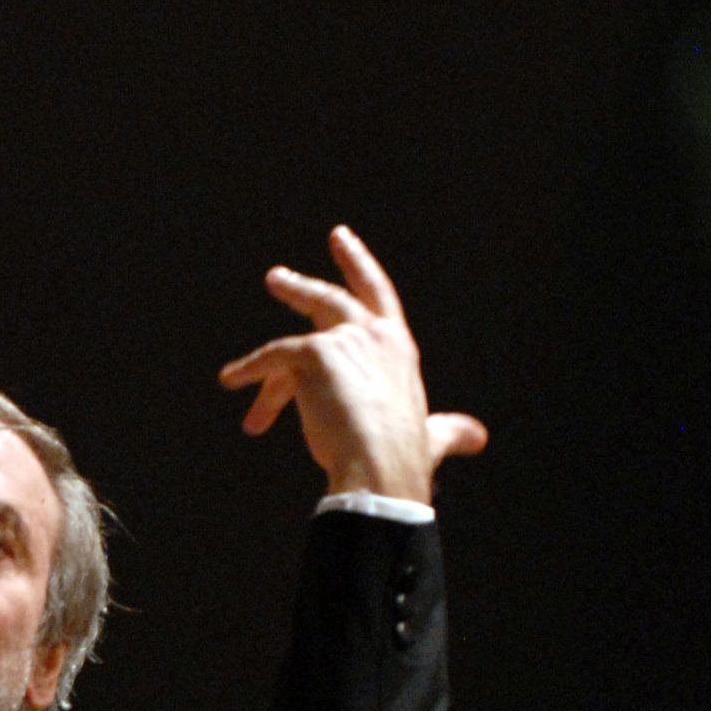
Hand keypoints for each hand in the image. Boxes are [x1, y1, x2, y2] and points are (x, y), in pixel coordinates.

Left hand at [217, 224, 487, 504]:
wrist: (381, 469)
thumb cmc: (405, 458)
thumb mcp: (432, 436)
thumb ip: (451, 430)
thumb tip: (478, 437)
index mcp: (399, 349)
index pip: (379, 298)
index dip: (360, 268)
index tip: (342, 241)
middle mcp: (375, 335)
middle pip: (334, 298)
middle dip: (304, 286)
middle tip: (276, 278)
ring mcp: (344, 340)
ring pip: (295, 335)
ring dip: (261, 352)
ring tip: (235, 369)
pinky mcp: (313, 354)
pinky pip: (272, 358)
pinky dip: (249, 370)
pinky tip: (231, 380)